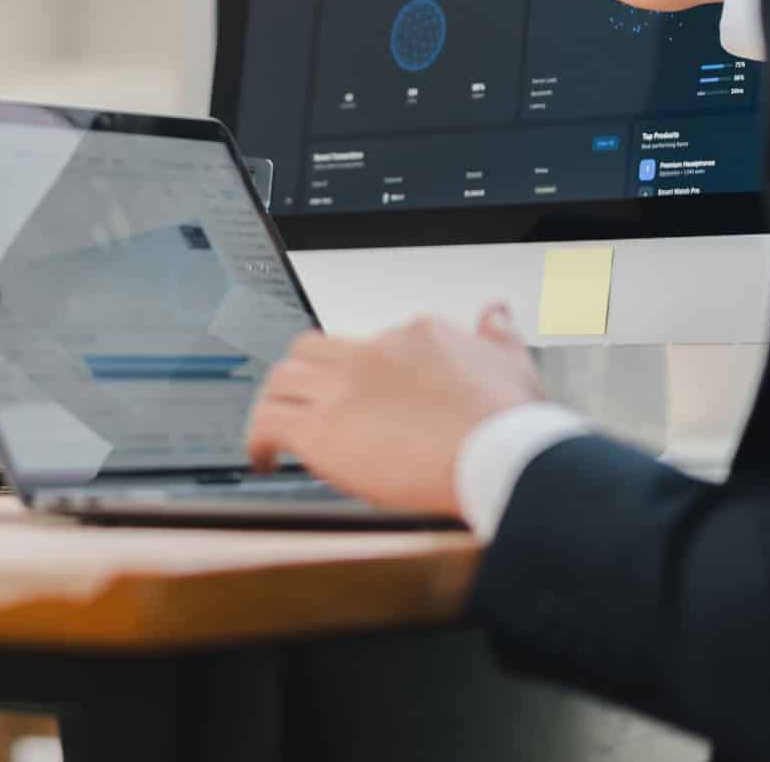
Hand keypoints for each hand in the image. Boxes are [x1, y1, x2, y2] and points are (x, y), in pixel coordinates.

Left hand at [243, 305, 542, 519]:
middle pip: (312, 351)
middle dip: (304, 376)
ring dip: (275, 403)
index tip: (366, 396)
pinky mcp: (321, 430)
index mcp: (412, 337)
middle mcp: (370, 355)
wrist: (500, 453)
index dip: (361, 373)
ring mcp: (342, 390)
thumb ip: (498, 334)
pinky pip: (267, 422)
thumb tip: (496, 312)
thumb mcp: (513, 362)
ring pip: (281, 379)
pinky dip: (256, 440)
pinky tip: (262, 458)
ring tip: (277, 429)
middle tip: (307, 404)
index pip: (369, 342)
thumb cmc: (510, 422)